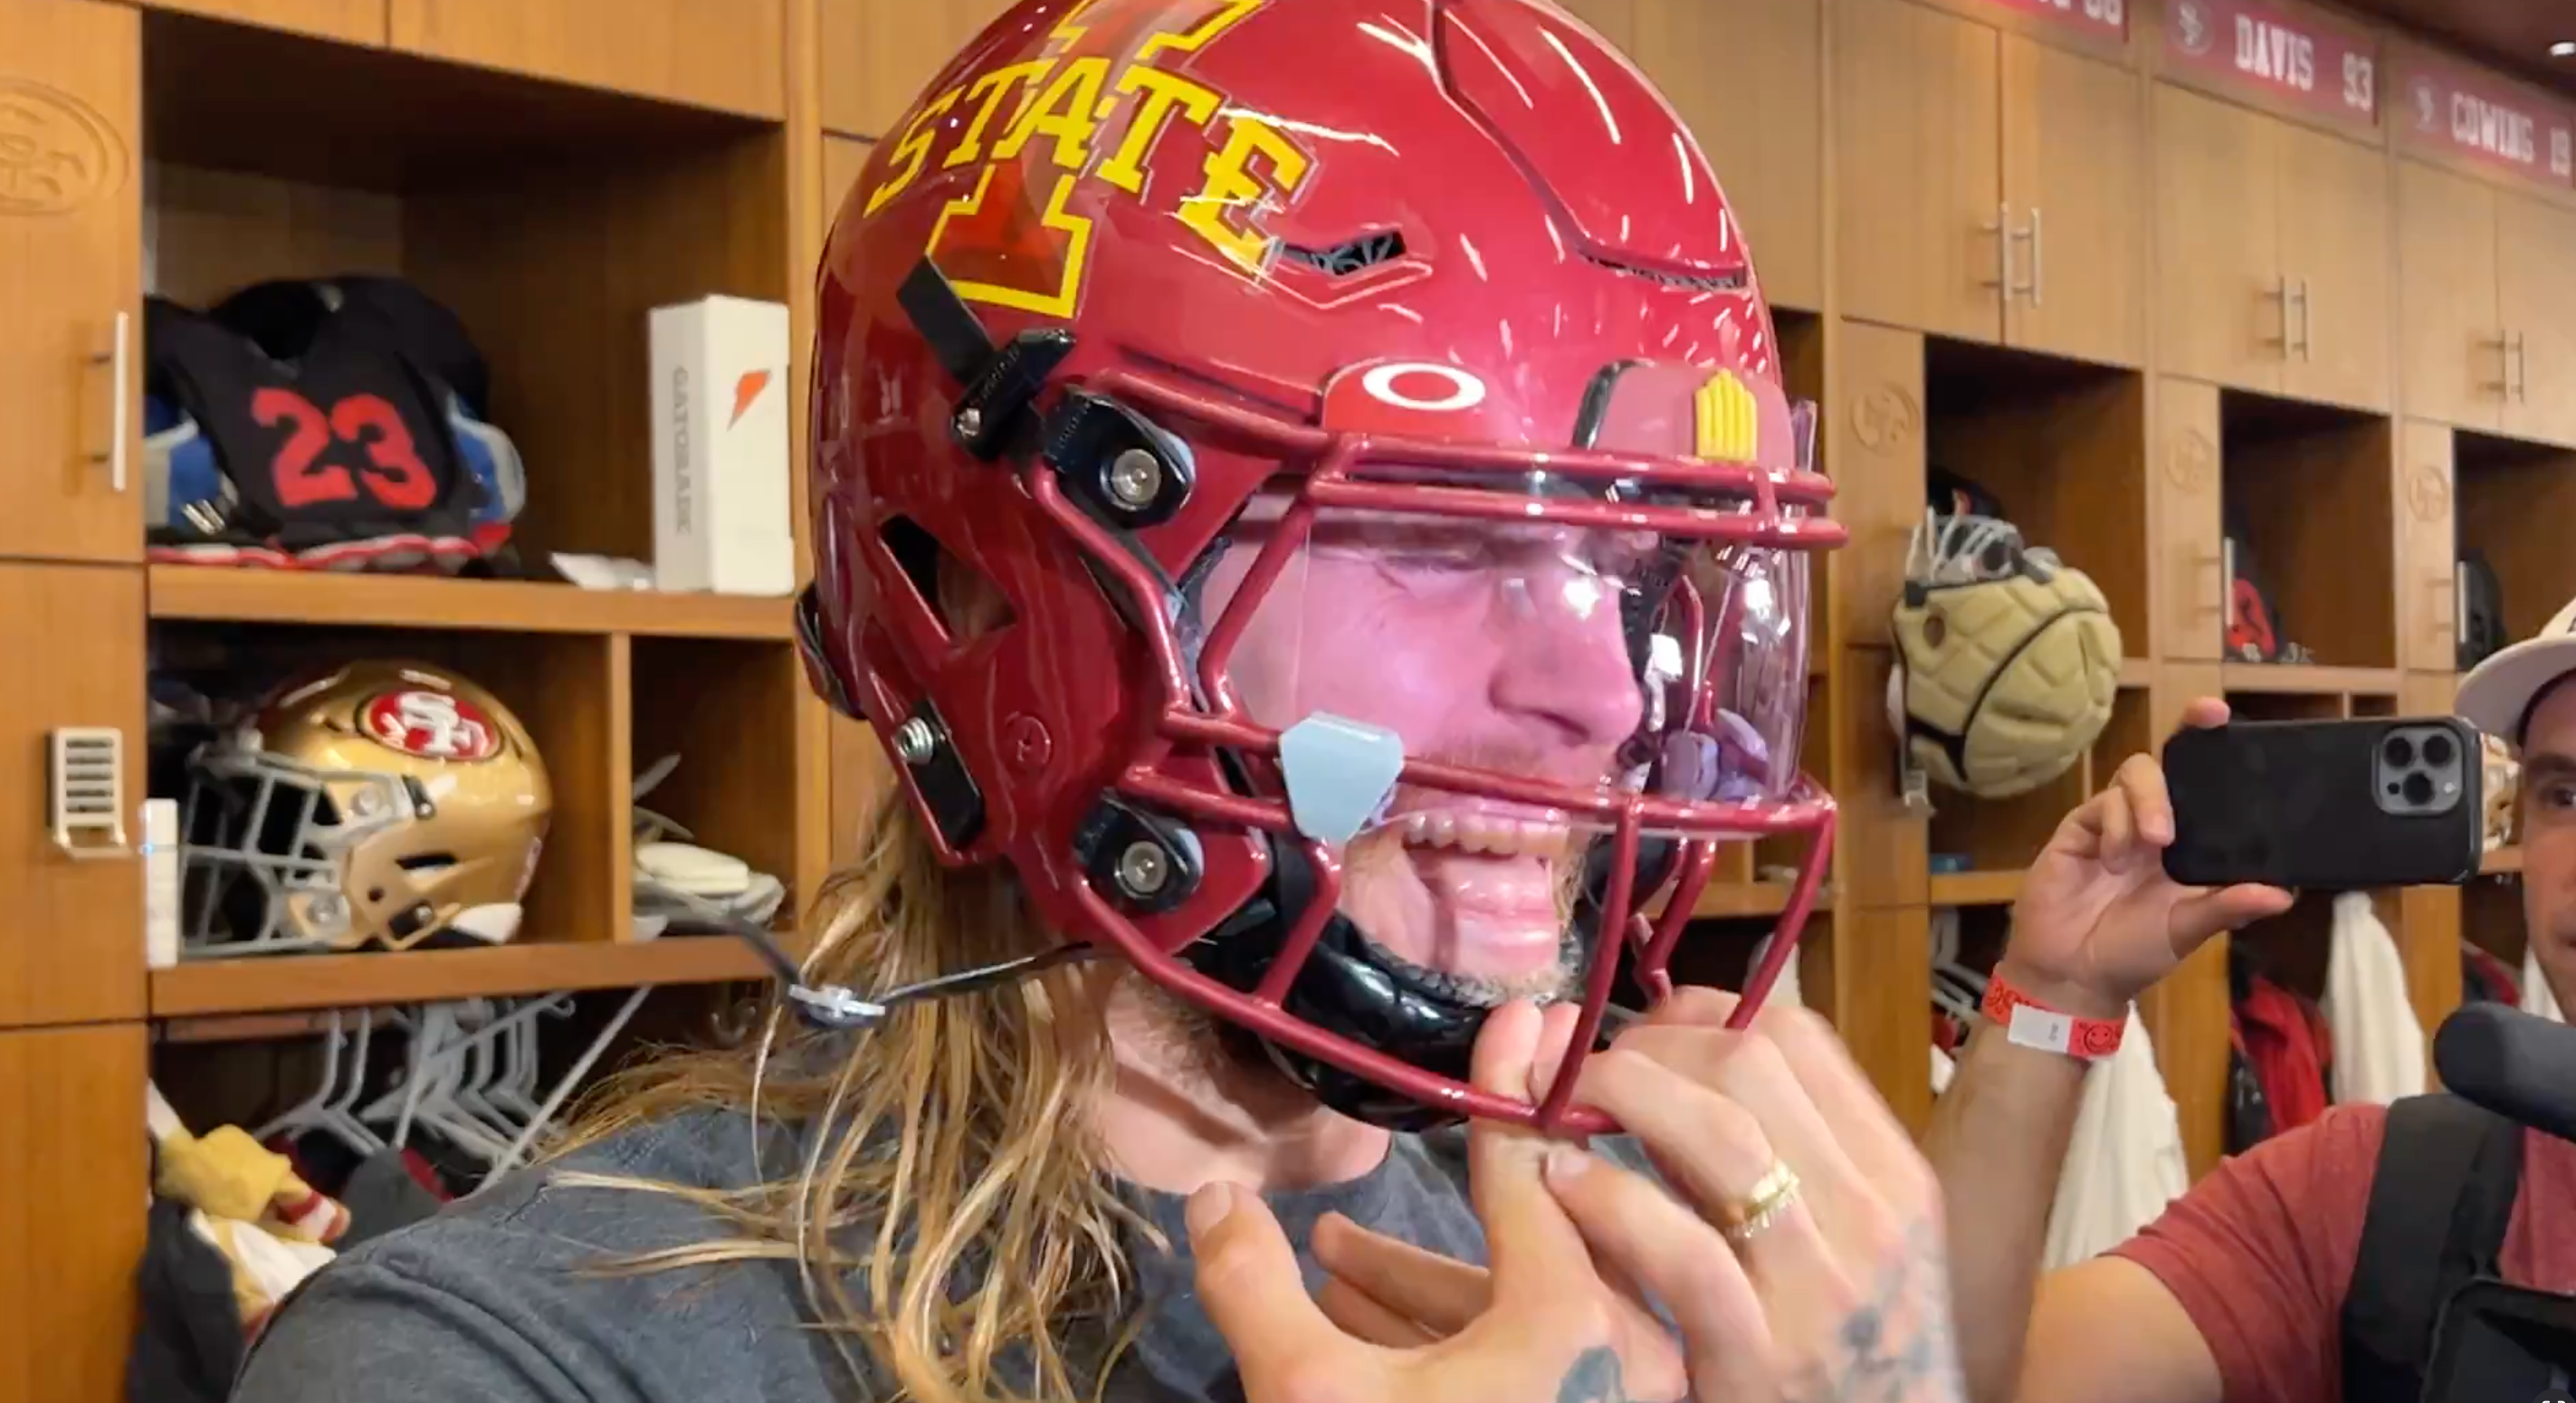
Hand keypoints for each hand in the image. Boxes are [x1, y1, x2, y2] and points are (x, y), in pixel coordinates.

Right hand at [1191, 1000, 1675, 1402]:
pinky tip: (1366, 1341)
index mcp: (1566, 1316)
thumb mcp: (1309, 1398)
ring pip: (1525, 1312)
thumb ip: (1255, 1288)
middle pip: (1543, 1228)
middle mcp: (1617, 1351)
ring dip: (1433, 1278)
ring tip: (1335, 1249)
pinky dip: (1455, 1345)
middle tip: (1475, 1091)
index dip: (1503, 1085)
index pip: (1528, 1165)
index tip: (1518, 1011)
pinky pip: (1530, 1371)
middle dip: (1475, 1174)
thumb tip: (1211, 1198)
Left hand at [1315, 990, 1968, 1402]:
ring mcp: (1819, 1288)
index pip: (1798, 1037)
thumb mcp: (1855, 1243)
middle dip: (1649, 1045)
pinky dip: (1611, 1202)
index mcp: (1892, 1175)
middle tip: (1589, 1068)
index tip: (1645, 1027)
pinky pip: (1682, 1250)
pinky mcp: (1762, 1355)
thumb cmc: (1853, 1350)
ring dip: (1624, 1096)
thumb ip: (1793, 1156)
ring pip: (1721, 1135)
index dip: (1701, 1011)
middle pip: (1752, 1065)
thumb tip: (1687, 1058)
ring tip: (1562, 1105)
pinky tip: (1563, 1185)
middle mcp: (1869, 1219)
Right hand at [2002, 695, 2294, 1017]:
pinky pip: (2102, 804)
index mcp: (2187, 845)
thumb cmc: (2133, 953)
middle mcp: (2153, 825)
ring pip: (2136, 775)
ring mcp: (2114, 823)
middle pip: (2167, 762)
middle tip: (2208, 721)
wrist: (2072, 974)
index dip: (2215, 750)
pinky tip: (2112, 861)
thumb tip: (2284, 893)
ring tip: (2156, 841)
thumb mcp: (2188, 929)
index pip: (2205, 788)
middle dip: (2187, 735)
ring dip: (2151, 799)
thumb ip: (2228, 907)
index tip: (2229, 719)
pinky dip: (2116, 825)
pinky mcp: (2079, 828)